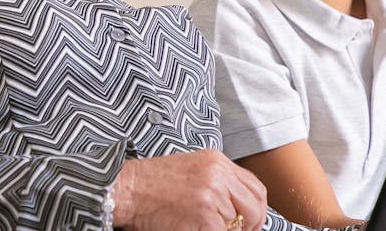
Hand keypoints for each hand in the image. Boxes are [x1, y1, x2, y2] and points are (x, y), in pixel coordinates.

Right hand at [112, 149, 266, 230]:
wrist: (127, 189)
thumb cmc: (151, 184)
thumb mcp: (191, 170)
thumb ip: (217, 182)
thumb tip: (237, 207)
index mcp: (217, 161)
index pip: (255, 187)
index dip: (258, 208)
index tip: (251, 221)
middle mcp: (218, 175)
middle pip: (255, 205)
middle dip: (252, 225)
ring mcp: (212, 194)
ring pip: (239, 223)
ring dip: (227, 230)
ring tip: (207, 227)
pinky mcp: (204, 215)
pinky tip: (197, 229)